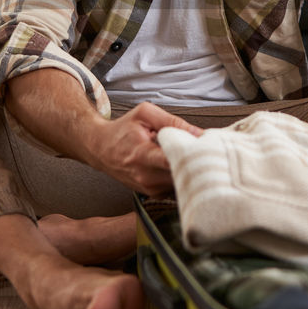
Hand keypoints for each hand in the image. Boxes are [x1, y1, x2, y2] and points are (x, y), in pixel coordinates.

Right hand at [88, 102, 202, 195]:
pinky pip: (177, 186)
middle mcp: (146, 176)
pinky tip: (179, 163)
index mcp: (142, 154)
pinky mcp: (153, 194)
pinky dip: (182, 175)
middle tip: (206, 148)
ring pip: (183, 182)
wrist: (101, 149)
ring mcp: (149, 188)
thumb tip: (199, 133)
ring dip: (191, 169)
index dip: (192, 155)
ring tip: (189, 154)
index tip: (206, 148)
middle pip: (183, 174)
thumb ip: (172, 121)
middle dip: (197, 161)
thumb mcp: (145, 114)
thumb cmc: (122, 130)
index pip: (171, 161)